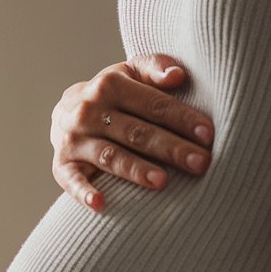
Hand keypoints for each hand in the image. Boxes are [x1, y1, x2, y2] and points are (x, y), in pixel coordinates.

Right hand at [51, 54, 214, 210]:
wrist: (65, 111)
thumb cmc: (112, 94)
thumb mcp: (131, 73)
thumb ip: (155, 68)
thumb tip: (177, 76)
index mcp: (109, 86)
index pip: (154, 105)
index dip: (183, 119)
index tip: (208, 135)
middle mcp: (88, 112)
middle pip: (137, 132)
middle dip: (170, 148)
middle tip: (200, 163)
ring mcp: (74, 140)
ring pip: (110, 156)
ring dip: (136, 170)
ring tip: (163, 182)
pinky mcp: (62, 165)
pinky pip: (72, 180)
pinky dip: (83, 193)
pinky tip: (100, 204)